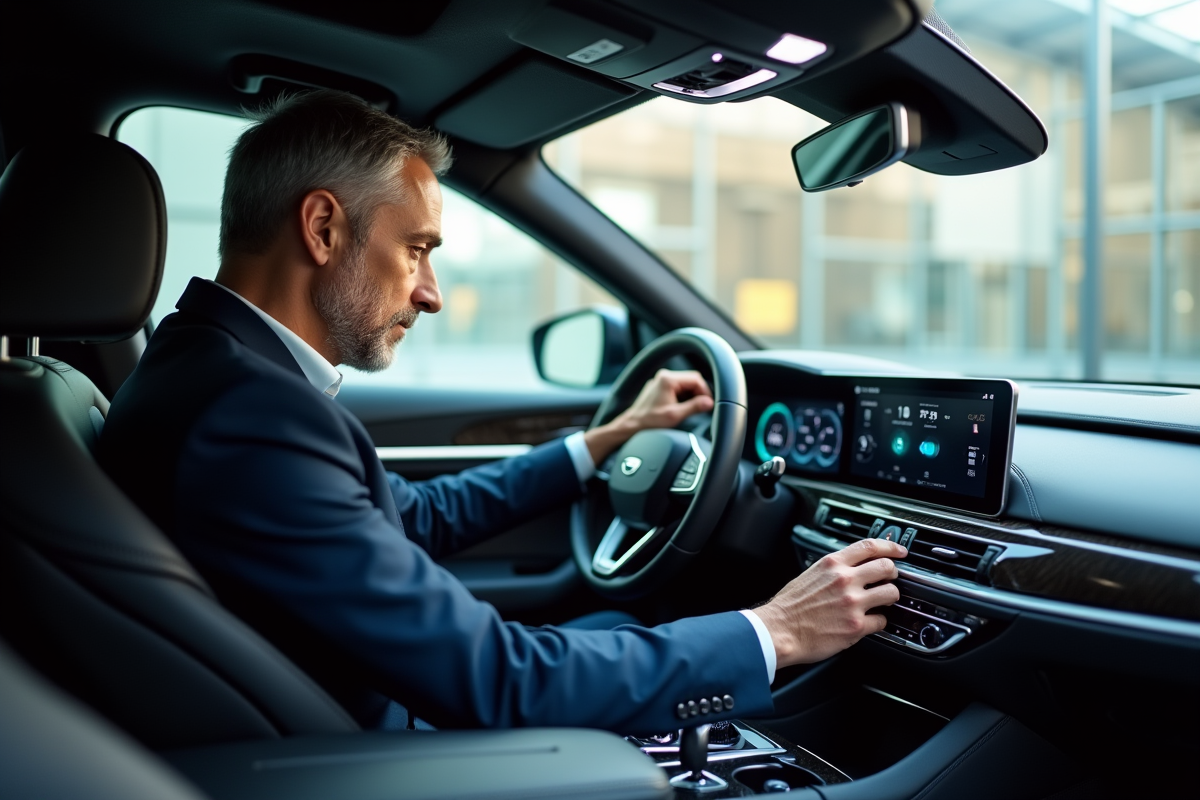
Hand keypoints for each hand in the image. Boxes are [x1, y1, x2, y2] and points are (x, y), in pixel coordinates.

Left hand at [583, 369, 714, 464]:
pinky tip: (683, 407)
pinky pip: (678, 388)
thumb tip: (709, 402)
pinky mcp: (660, 387)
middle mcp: (664, 376)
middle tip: (703, 407)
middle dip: (700, 393)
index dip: (705, 391)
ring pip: (686, 384)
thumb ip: (694, 407)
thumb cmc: (649, 421)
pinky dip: (685, 396)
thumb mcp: (675, 415)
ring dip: (692, 395)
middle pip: (692, 380)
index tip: (709, 404)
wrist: (632, 425)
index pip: (696, 379)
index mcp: (668, 379)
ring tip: (693, 409)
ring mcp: (662, 381)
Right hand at [752, 538, 905, 667]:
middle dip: (893, 574)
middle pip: (887, 567)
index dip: (891, 547)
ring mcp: (853, 603)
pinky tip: (869, 622)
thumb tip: (851, 567)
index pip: (870, 546)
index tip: (900, 551)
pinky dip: (878, 622)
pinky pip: (882, 621)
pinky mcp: (856, 626)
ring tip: (882, 602)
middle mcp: (845, 580)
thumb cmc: (790, 606)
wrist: (779, 630)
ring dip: (890, 598)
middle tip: (890, 580)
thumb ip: (833, 569)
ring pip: (891, 593)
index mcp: (832, 564)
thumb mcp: (810, 574)